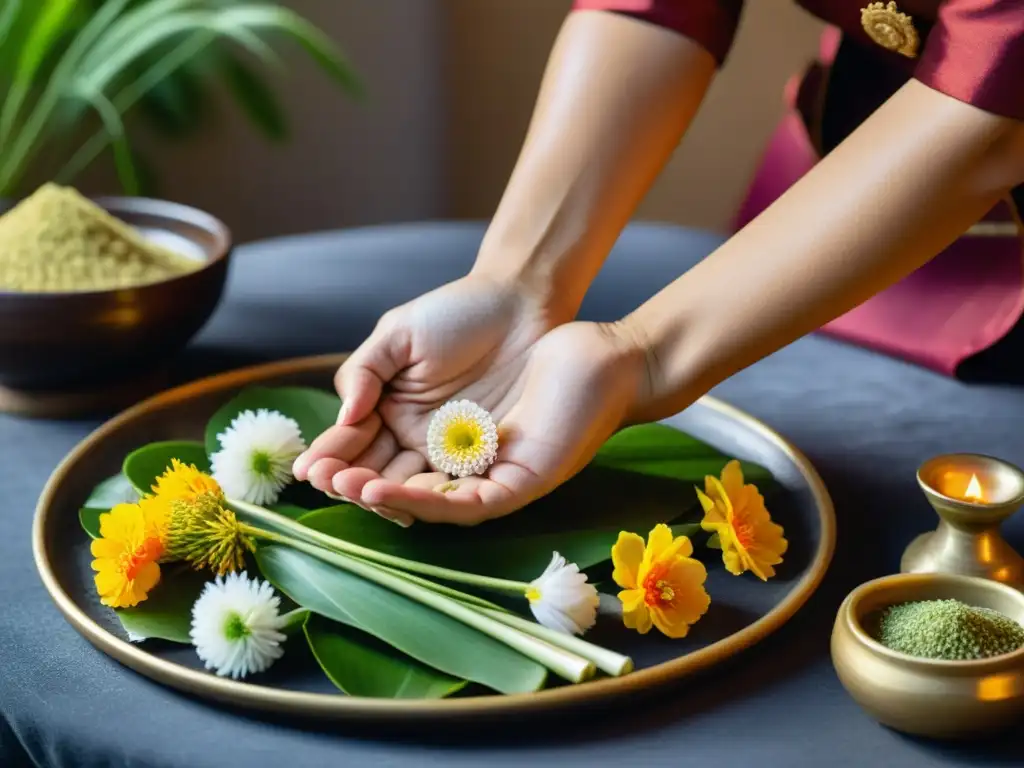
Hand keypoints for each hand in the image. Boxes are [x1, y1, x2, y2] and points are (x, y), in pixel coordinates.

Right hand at [297, 313, 649, 525]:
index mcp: (387, 412)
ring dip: (384, 495)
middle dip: (349, 482)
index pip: (352, 442)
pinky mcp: (489, 462)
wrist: (521, 305)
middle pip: (376, 473)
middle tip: (329, 485)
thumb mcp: (400, 334)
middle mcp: (414, 441)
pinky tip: (407, 500)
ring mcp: (450, 455)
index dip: (331, 456)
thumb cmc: (458, 312)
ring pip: (411, 487)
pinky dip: (432, 498)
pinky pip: (458, 488)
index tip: (308, 468)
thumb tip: (344, 416)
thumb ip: (365, 371)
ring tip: (361, 493)